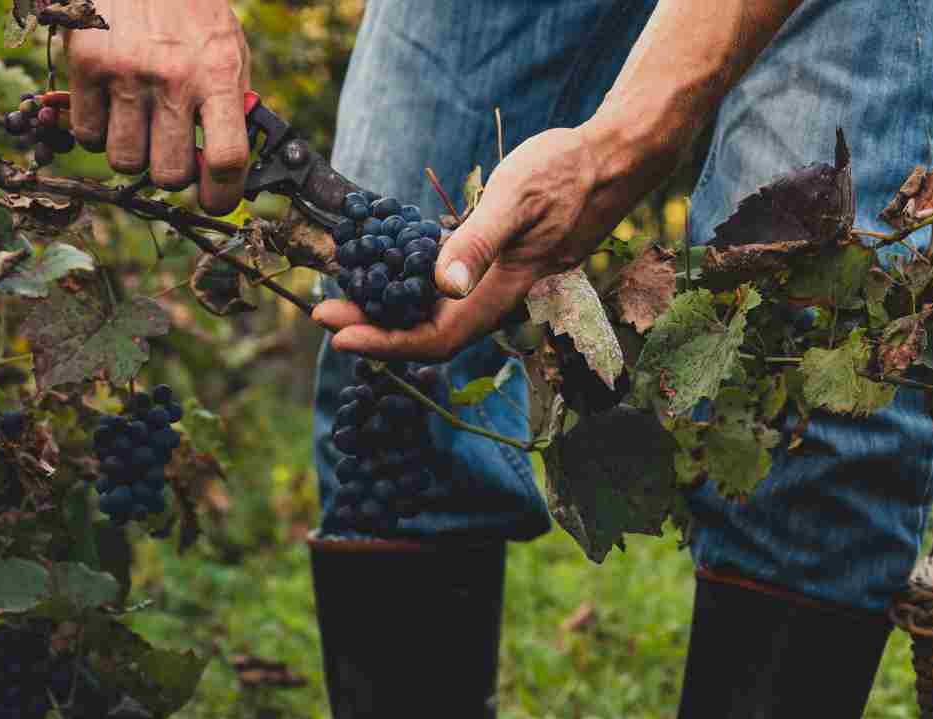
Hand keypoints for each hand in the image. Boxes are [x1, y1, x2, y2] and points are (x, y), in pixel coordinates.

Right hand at [64, 0, 251, 214]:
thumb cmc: (190, 10)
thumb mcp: (227, 50)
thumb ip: (230, 105)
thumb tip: (226, 168)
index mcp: (217, 74)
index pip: (226, 158)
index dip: (222, 195)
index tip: (215, 200)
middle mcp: (173, 77)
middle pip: (170, 173)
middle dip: (171, 173)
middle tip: (170, 150)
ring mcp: (127, 73)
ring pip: (125, 161)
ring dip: (133, 153)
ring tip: (139, 122)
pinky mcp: (88, 65)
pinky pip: (89, 136)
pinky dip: (99, 134)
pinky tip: (111, 108)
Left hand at [316, 122, 674, 361]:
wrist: (608, 162)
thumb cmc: (565, 173)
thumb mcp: (517, 198)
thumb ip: (480, 243)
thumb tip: (442, 286)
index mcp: (502, 292)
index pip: (436, 338)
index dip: (386, 343)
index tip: (340, 334)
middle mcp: (497, 298)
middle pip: (429, 334)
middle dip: (376, 330)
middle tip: (324, 315)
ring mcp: (496, 284)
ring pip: (437, 316)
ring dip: (390, 312)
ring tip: (344, 296)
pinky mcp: (494, 265)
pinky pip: (447, 292)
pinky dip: (410, 288)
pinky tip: (385, 269)